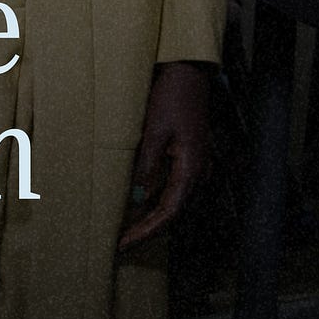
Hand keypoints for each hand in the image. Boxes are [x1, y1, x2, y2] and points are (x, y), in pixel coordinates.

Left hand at [118, 61, 210, 249]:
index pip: (168, 213)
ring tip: (124, 230)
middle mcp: (198, 173)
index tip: (124, 244)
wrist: (189, 74)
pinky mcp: (188, 158)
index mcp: (191, 169)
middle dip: (146, 230)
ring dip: (149, 217)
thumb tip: (137, 198)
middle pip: (172, 213)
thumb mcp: (153, 130)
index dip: (146, 231)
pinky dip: (154, 201)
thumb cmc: (171, 97)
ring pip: (172, 203)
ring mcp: (195, 167)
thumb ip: (146, 165)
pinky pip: (172, 188)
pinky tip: (136, 204)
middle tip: (120, 244)